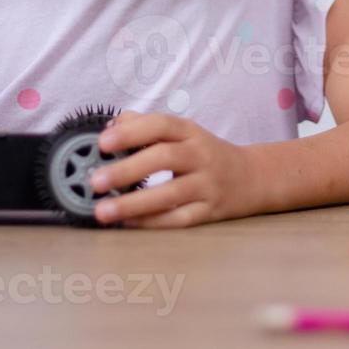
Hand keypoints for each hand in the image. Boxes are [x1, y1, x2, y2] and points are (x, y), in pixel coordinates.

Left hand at [90, 112, 256, 227]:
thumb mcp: (184, 134)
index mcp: (191, 132)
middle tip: (96, 181)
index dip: (131, 132)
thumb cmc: (206, 154)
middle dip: (127, 170)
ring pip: (170, 194)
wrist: (253, 178)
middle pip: (164, 158)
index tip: (103, 143)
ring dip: (133, 203)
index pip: (161, 125)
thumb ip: (147, 126)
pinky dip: (152, 222)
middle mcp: (201, 156)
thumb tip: (110, 129)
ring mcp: (207, 185)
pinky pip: (179, 219)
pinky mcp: (210, 212)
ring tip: (103, 211)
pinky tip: (128, 223)